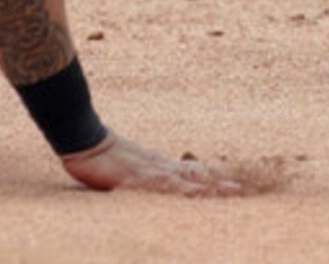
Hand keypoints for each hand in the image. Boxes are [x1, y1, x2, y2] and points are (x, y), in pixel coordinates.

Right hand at [59, 130, 243, 196]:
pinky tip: (196, 193)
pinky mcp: (136, 176)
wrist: (82, 136)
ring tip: (232, 192)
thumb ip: (144, 175)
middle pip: (197, 175)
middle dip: (222, 183)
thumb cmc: (100, 154)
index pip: (193, 171)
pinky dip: (182, 189)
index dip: (215, 178)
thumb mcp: (125, 168)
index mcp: (158, 165)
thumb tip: (159, 180)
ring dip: (211, 186)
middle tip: (246, 190)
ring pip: (187, 179)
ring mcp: (150, 170)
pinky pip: (163, 184)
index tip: (238, 184)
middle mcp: (159, 166)